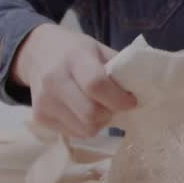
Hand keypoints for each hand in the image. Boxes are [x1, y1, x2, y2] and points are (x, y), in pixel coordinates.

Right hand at [11, 23, 137, 137]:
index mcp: (75, 58)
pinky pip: (72, 133)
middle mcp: (55, 80)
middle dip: (110, 113)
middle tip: (115, 106)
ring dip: (98, 123)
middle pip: (90, 114)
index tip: (132, 101)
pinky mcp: (39, 117)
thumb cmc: (75, 51)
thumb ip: (119, 67)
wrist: (37, 53)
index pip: (96, 84)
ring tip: (99, 108)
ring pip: (83, 129)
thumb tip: (146, 88)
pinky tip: (82, 111)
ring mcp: (43, 101)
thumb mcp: (98, 49)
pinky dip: (84, 126)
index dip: (118, 98)